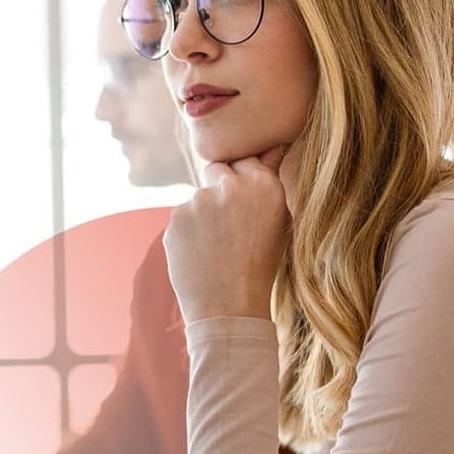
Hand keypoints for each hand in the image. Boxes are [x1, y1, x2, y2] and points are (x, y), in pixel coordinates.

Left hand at [163, 144, 290, 322]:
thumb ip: (267, 183)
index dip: (241, 181)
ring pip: (197, 198)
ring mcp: (198, 201)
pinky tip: (199, 254)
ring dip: (202, 214)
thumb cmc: (260, 267)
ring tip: (215, 248)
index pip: (244, 160)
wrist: (229, 307)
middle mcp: (230, 187)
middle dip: (219, 188)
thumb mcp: (278, 222)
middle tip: (226, 225)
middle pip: (216, 170)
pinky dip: (186, 232)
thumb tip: (272, 146)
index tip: (242, 203)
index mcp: (264, 185)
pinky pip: (181, 217)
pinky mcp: (174, 218)